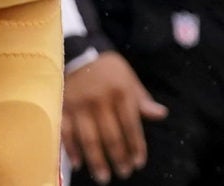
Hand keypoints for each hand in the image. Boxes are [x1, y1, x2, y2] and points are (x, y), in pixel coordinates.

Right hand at [63, 51, 166, 180]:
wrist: (77, 51)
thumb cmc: (108, 69)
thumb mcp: (128, 79)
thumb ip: (142, 100)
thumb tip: (161, 114)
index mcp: (120, 93)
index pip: (131, 126)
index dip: (136, 147)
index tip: (138, 163)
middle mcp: (100, 101)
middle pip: (111, 136)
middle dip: (119, 158)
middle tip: (124, 173)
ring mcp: (80, 105)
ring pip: (89, 139)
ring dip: (97, 161)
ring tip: (104, 177)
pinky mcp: (63, 107)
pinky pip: (66, 132)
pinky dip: (71, 150)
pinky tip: (78, 164)